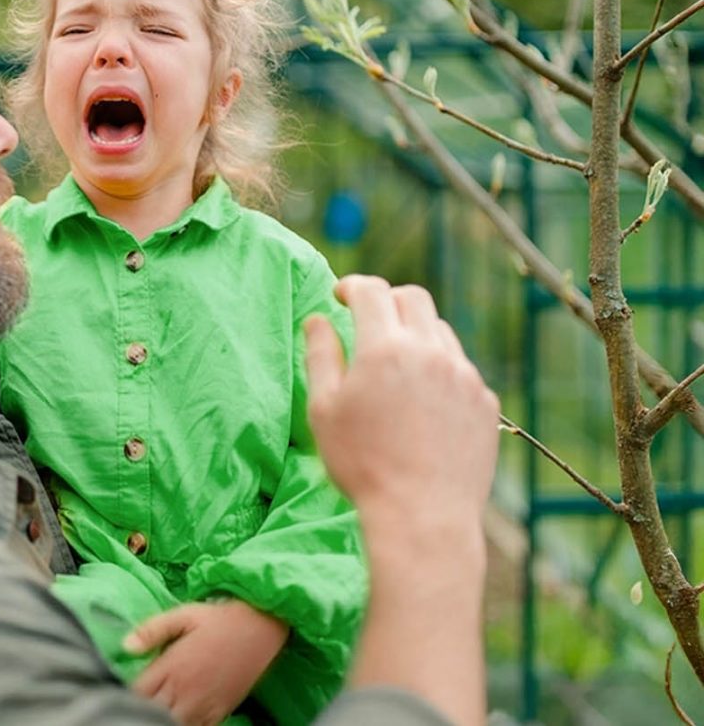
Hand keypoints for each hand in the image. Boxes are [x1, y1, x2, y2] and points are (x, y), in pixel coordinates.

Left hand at [123, 600, 287, 725]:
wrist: (260, 627)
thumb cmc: (218, 619)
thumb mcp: (183, 615)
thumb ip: (152, 630)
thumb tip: (125, 646)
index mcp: (173, 667)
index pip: (138, 692)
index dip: (126, 692)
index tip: (120, 686)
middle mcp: (186, 691)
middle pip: (153, 711)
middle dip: (140, 707)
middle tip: (135, 699)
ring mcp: (204, 705)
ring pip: (173, 723)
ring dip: (161, 717)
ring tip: (153, 708)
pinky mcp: (221, 712)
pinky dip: (184, 724)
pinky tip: (178, 715)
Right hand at [305, 276, 497, 725]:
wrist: (422, 517)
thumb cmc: (361, 465)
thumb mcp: (324, 410)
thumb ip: (320, 356)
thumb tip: (317, 319)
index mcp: (384, 347)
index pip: (370, 290)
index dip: (351, 285)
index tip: (339, 296)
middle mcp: (430, 351)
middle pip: (413, 298)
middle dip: (387, 300)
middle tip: (368, 320)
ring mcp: (464, 375)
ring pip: (440, 331)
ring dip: (416, 334)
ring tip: (396, 365)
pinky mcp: (485, 402)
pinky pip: (461, 368)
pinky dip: (439, 369)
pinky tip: (423, 401)